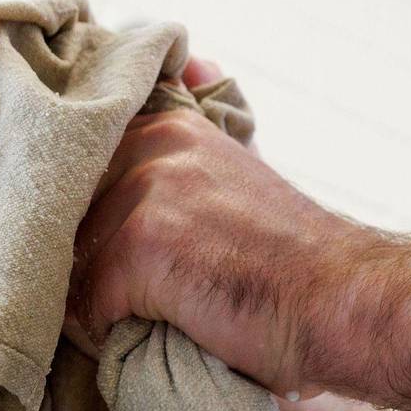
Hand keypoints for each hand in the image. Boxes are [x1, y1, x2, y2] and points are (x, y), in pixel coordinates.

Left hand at [68, 60, 357, 396]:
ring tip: (152, 319)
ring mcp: (147, 190)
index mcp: (171, 127)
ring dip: (99, 304)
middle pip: (69, 222)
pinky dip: (110, 333)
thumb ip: (187, 153)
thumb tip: (187, 75)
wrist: (340, 304)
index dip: (95, 228)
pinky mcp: (142, 244)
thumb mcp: (236, 181)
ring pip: (74, 265)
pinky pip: (86, 304)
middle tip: (139, 299)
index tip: (131, 262)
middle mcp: (154, 145)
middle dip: (89, 266)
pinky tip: (155, 334)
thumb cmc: (289, 264)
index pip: (81, 179)